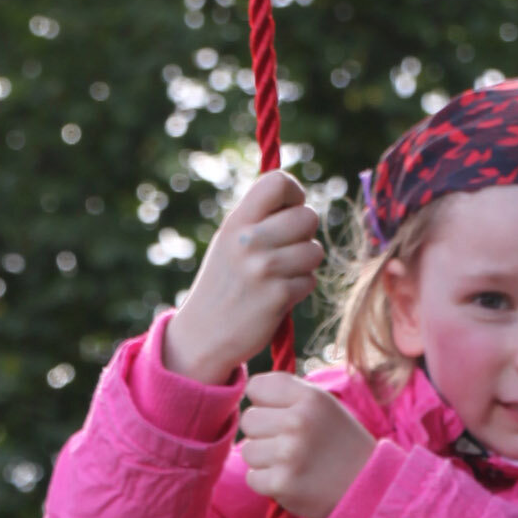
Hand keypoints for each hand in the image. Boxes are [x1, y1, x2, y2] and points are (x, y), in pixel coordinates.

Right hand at [162, 167, 323, 381]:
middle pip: (308, 217)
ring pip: (314, 251)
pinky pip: (309, 281)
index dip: (295, 194)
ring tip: (281, 275)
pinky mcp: (278, 297)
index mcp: (237, 222)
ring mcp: (264, 269)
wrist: (203, 335)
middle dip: (305, 234)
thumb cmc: (224, 284)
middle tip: (288, 249)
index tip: (289, 210)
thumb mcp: (230, 242)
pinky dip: (298, 290)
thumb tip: (298, 201)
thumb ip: (259, 220)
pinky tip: (277, 297)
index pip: (278, 182)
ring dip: (304, 265)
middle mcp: (249, 241)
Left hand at [239, 370, 373, 517]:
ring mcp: (288, 455)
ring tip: (293, 463)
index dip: (265, 402)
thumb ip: (290, 393)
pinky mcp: (282, 484)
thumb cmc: (342, 444)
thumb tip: (251, 389)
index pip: (256, 387)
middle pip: (249, 420)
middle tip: (290, 444)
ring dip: (265, 459)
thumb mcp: (325, 406)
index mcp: (309, 398)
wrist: (369, 488)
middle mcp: (298, 422)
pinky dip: (267, 482)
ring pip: (248, 451)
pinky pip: (253, 477)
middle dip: (264, 433)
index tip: (280, 414)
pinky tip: (291, 480)